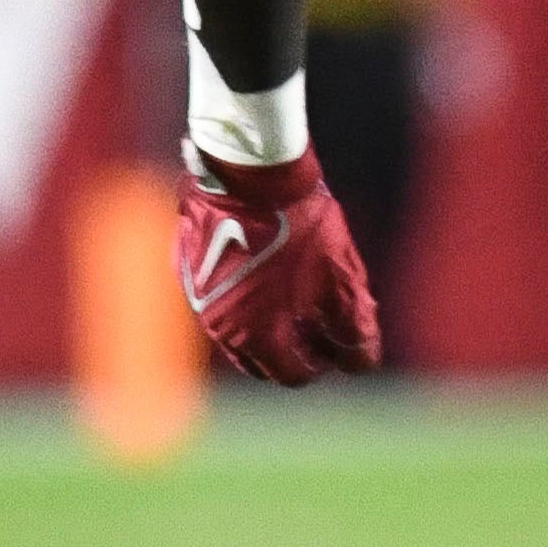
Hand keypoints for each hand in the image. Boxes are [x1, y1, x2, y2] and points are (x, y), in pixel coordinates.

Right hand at [175, 147, 379, 385]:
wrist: (251, 172)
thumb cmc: (301, 230)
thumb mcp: (342, 282)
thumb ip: (353, 331)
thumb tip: (360, 363)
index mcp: (253, 337)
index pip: (291, 374)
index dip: (322, 363)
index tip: (339, 343)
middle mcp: (217, 325)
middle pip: (260, 360)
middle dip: (293, 350)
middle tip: (320, 326)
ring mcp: (197, 296)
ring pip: (237, 330)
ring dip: (267, 326)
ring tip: (298, 300)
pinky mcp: (187, 265)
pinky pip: (220, 297)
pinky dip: (245, 298)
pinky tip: (268, 273)